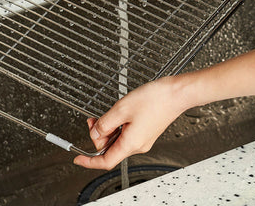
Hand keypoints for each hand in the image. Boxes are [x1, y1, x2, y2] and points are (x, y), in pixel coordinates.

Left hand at [73, 76, 187, 169]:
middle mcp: (138, 145)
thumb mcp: (122, 109)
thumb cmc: (155, 99)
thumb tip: (95, 133)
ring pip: (118, 139)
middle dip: (99, 135)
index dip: (89, 162)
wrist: (176, 93)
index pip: (105, 161)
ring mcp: (143, 138)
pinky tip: (120, 113)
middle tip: (94, 119)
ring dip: (108, 128)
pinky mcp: (146, 131)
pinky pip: (126, 133)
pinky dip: (118, 125)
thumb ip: (105, 123)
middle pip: (110, 148)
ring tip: (109, 112)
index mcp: (131, 143)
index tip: (78, 158)